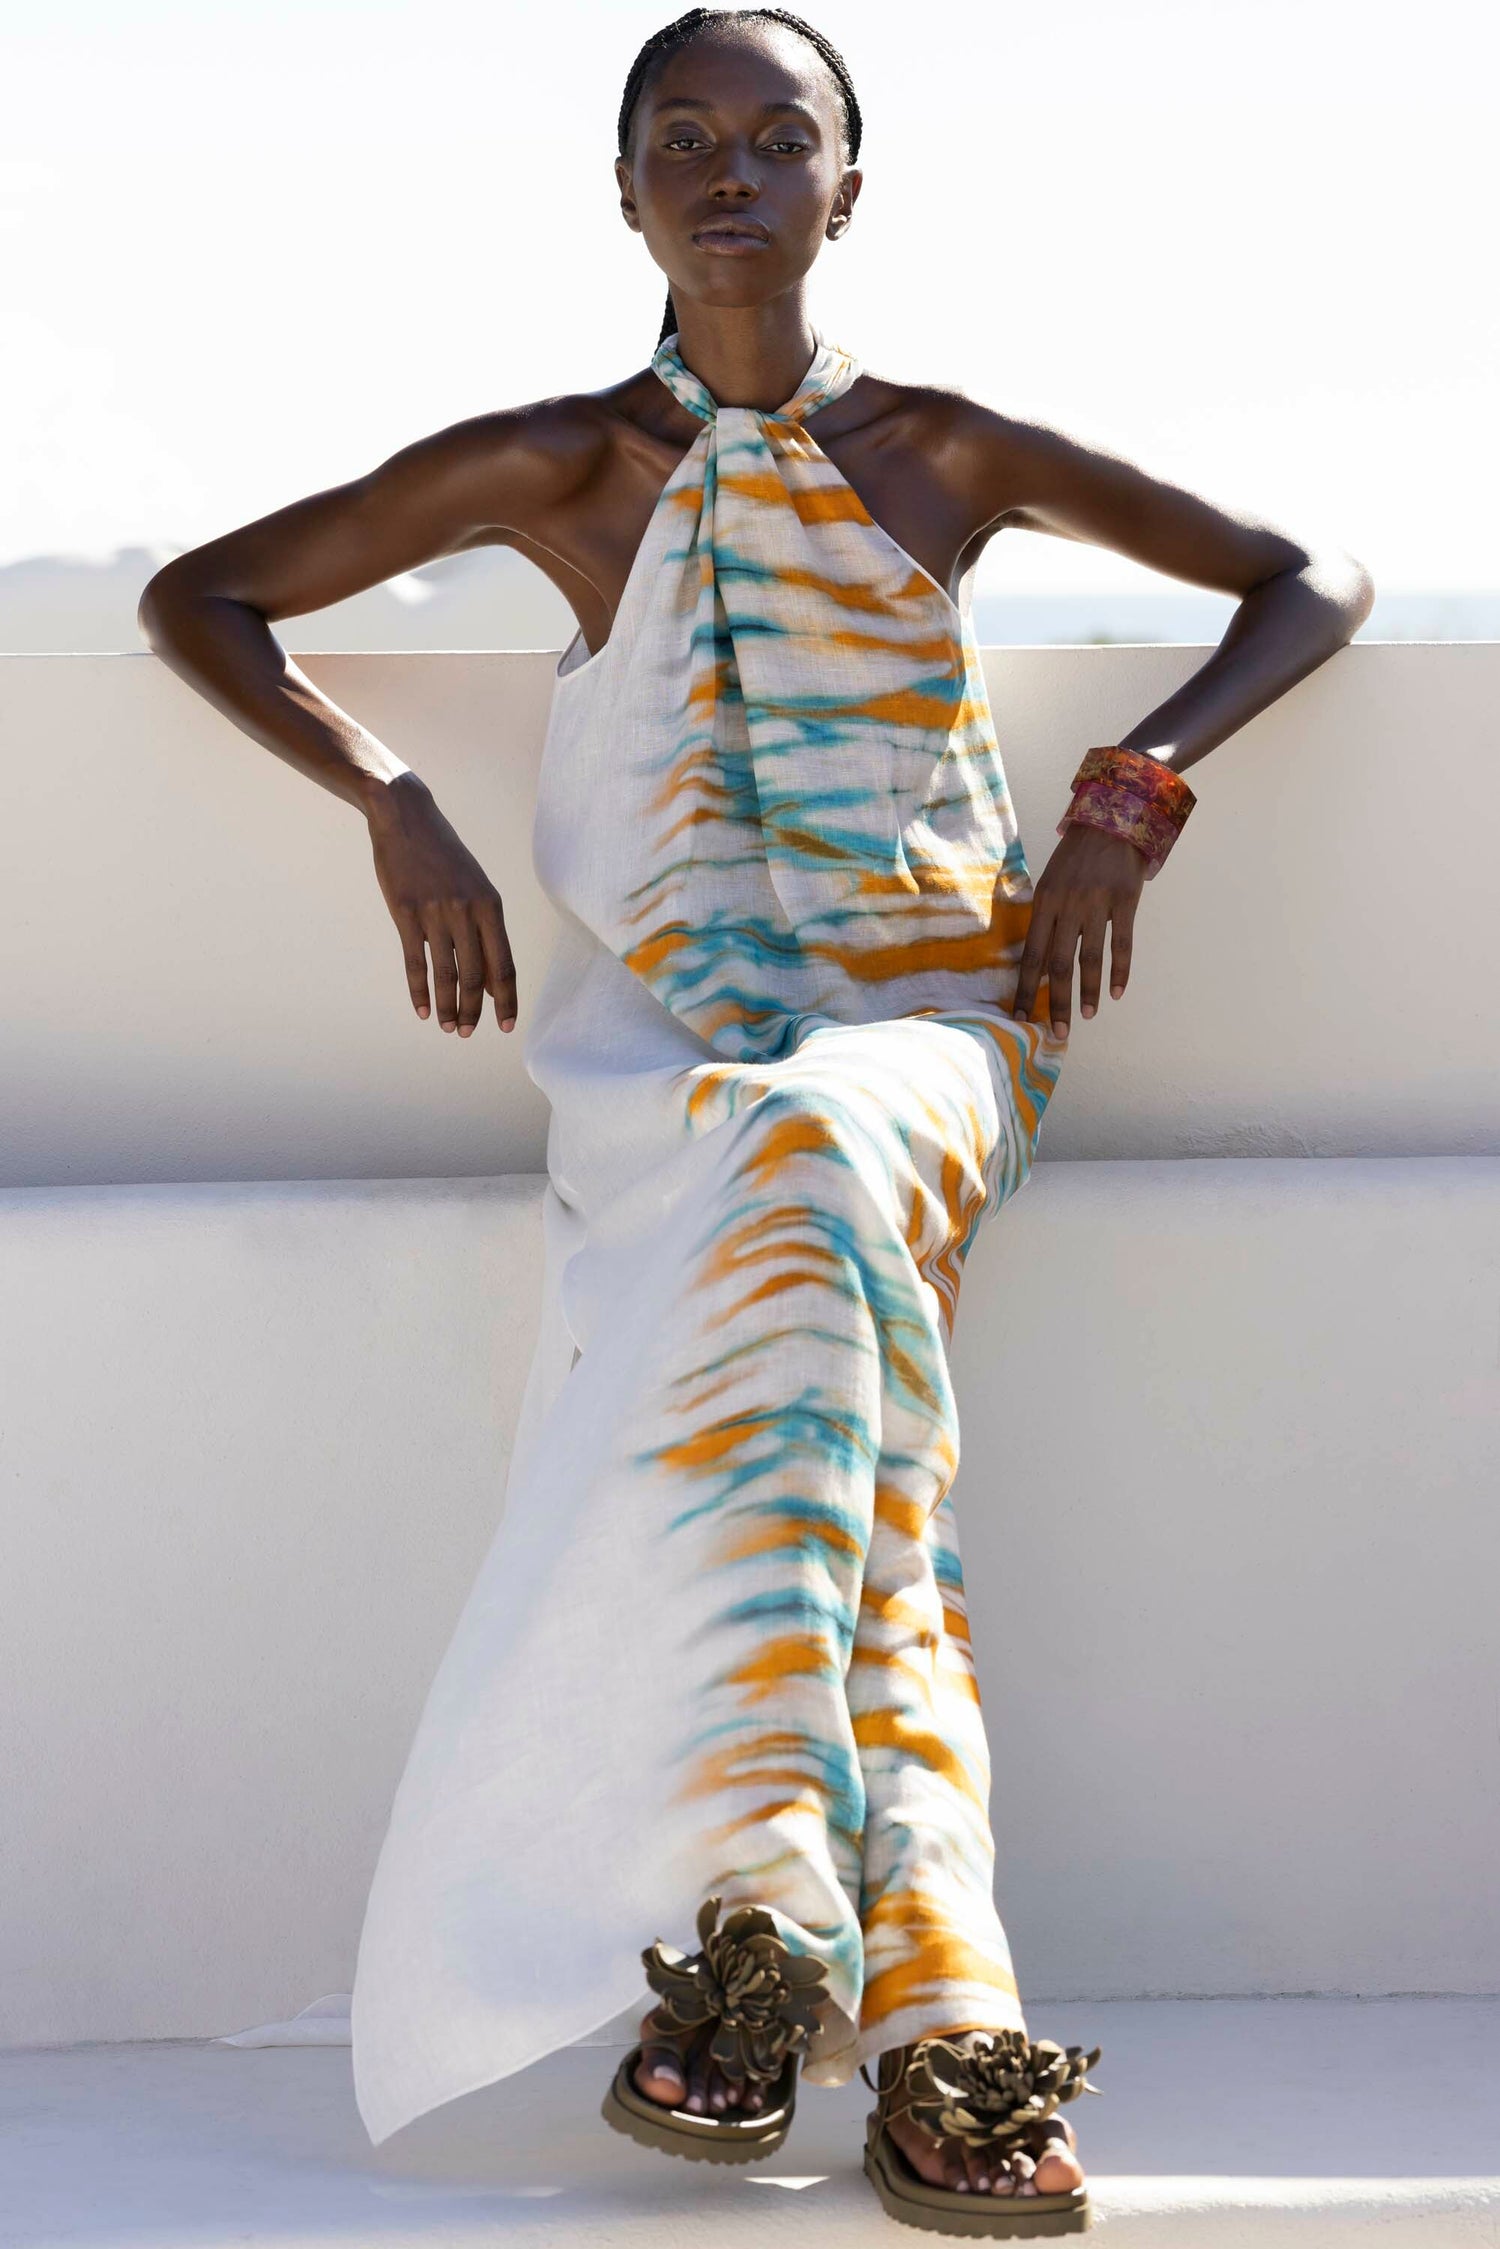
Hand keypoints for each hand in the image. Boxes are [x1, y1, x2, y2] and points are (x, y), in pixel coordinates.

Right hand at [363, 774, 516, 1034]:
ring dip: (447, 1007)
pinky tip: (423, 1011)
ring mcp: (436, 912)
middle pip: (475, 976)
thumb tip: (492, 980)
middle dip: (473, 1011)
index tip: (506, 1026)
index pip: (503, 964)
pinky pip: (415, 962)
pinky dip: (420, 991)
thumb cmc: (444, 856)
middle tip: (466, 1033)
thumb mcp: (475, 886)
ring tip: (447, 1028)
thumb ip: (486, 930)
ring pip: (446, 974)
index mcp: (491, 905)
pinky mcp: (406, 913)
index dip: (506, 1000)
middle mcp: (467, 911)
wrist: (405, 818)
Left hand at [1014, 823, 1146, 1037]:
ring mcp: (1097, 903)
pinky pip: (1122, 943)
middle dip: (1055, 1002)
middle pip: (1058, 963)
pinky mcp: (1125, 901)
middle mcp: (1067, 905)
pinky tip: (1117, 993)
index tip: (1019, 1019)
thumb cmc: (1076, 856)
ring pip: (1090, 957)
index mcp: (1044, 903)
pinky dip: (1120, 970)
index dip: (1025, 990)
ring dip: (1087, 991)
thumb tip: (1038, 963)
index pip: (1031, 956)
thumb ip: (1045, 919)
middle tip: (1056, 1032)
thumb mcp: (1050, 882)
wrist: (1112, 819)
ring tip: (1085, 1017)